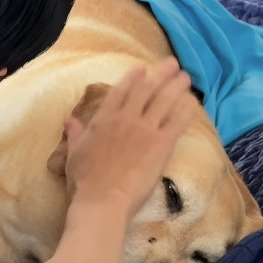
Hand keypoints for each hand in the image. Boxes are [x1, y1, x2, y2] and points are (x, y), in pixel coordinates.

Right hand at [64, 57, 196, 214]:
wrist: (103, 199)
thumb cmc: (84, 179)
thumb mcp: (74, 153)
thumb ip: (75, 133)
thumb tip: (69, 120)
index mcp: (104, 118)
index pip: (120, 91)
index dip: (133, 78)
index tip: (142, 68)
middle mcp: (126, 118)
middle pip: (146, 90)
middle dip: (160, 74)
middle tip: (171, 63)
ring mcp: (145, 129)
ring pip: (164, 101)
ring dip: (175, 86)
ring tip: (185, 76)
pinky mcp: (161, 144)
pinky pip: (177, 122)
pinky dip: (186, 110)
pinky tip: (193, 101)